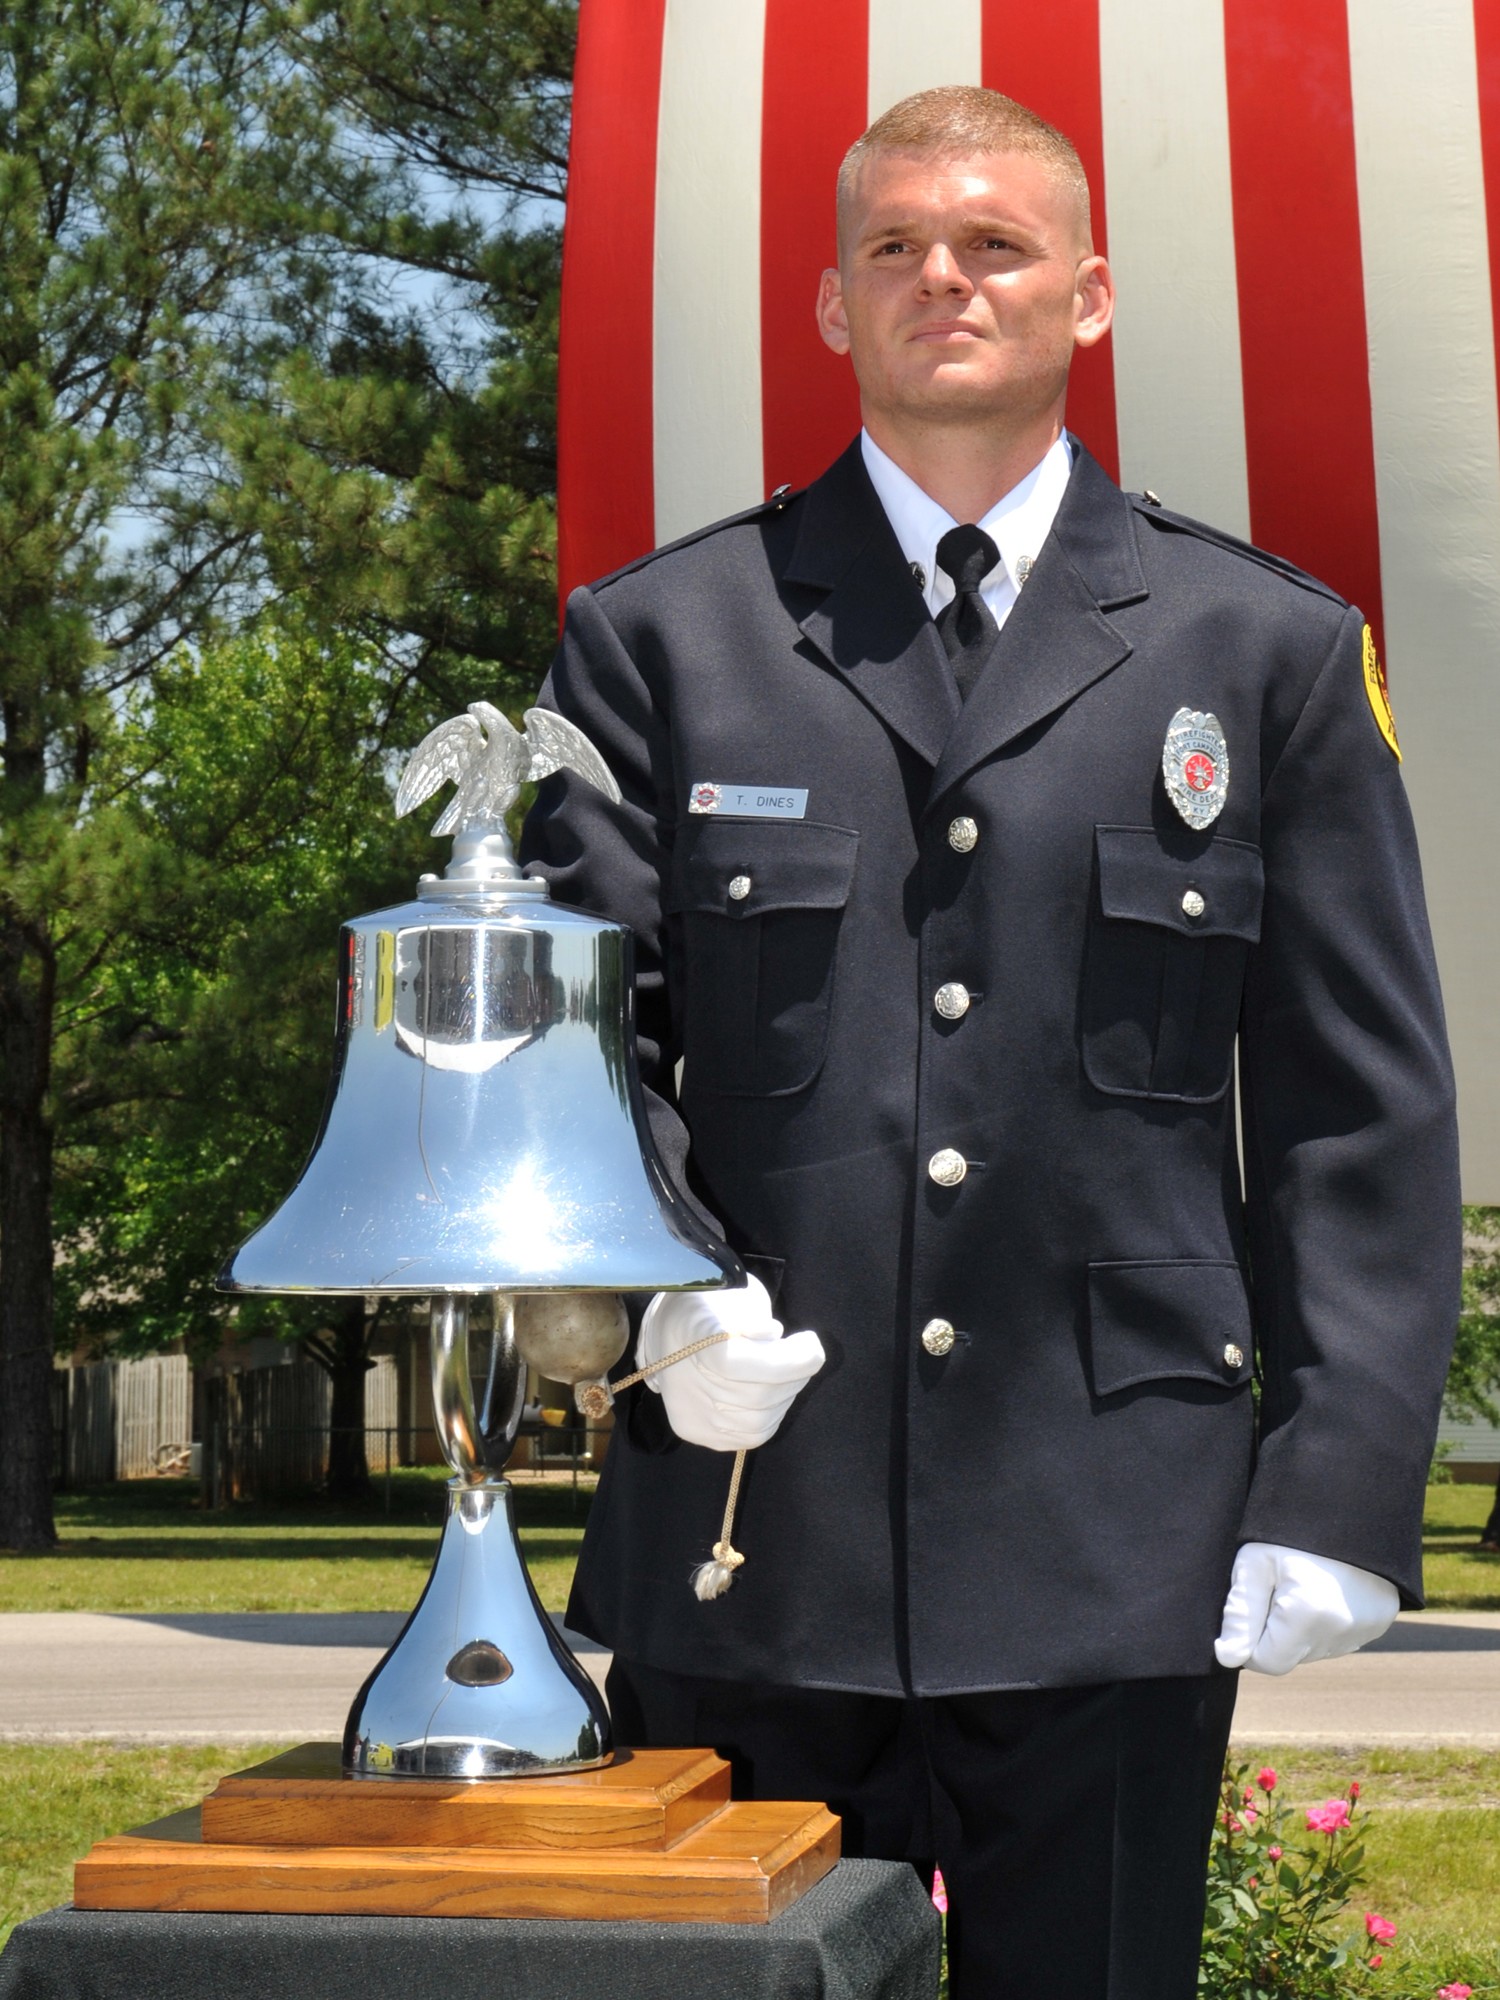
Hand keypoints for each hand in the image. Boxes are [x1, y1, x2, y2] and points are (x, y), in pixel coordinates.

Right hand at [636, 1275, 825, 1451]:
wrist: (669, 1330)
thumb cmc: (711, 1305)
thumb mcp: (733, 1292)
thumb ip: (752, 1315)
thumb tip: (773, 1337)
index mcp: (689, 1337)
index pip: (737, 1364)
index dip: (785, 1360)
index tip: (812, 1343)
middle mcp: (683, 1384)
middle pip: (756, 1396)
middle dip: (795, 1374)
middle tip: (805, 1353)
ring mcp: (689, 1414)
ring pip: (759, 1420)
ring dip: (787, 1395)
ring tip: (787, 1371)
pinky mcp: (695, 1432)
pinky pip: (751, 1435)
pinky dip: (773, 1414)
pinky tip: (773, 1392)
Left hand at [1215, 1542, 1398, 1674]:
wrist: (1347, 1504)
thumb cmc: (1292, 1530)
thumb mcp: (1255, 1561)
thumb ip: (1239, 1613)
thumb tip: (1228, 1658)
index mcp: (1307, 1615)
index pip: (1266, 1662)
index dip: (1250, 1638)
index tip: (1253, 1602)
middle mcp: (1340, 1631)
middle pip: (1291, 1657)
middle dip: (1276, 1630)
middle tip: (1280, 1584)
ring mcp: (1365, 1630)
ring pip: (1313, 1650)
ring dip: (1301, 1628)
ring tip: (1304, 1582)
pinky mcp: (1379, 1624)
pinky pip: (1339, 1639)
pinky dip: (1326, 1623)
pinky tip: (1325, 1589)